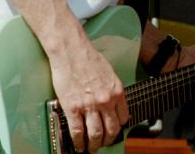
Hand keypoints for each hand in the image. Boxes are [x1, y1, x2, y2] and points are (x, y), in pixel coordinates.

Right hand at [48, 23, 128, 152]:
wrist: (71, 51)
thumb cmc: (88, 58)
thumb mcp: (109, 73)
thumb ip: (112, 90)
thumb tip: (112, 103)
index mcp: (117, 91)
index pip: (123, 118)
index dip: (118, 128)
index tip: (114, 132)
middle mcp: (106, 101)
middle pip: (111, 130)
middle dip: (107, 141)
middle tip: (103, 144)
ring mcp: (89, 106)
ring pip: (95, 134)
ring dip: (93, 145)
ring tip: (90, 148)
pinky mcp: (73, 108)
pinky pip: (78, 131)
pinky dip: (79, 142)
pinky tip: (78, 146)